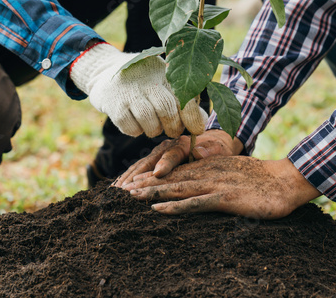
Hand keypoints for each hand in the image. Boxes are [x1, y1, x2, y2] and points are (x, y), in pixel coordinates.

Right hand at [70, 43, 207, 137]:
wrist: (105, 71)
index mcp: (164, 72)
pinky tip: (136, 123)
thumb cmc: (144, 81)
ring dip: (154, 130)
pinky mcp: (113, 105)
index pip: (183, 96)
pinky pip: (131, 128)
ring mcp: (128, 92)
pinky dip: (136, 131)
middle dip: (173, 126)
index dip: (192, 116)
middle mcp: (146, 80)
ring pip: (149, 121)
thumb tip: (202, 123)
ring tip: (153, 126)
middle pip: (166, 109)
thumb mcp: (163, 82)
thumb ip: (183, 99)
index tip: (197, 130)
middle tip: (173, 130)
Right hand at [113, 131, 243, 186]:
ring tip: (115, 192)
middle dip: (136, 176)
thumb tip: (202, 151)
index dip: (165, 164)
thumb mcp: (220, 149)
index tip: (158, 174)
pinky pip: (137, 171)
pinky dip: (127, 180)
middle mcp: (166, 148)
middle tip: (125, 190)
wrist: (213, 143)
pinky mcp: (152, 162)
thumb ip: (212, 151)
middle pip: (149, 162)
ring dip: (127, 179)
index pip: (172, 154)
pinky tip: (117, 190)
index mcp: (183, 144)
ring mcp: (157, 155)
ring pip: (139, 167)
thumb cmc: (218, 150)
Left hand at [120, 156, 320, 218]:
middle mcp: (205, 172)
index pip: (171, 170)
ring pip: (175, 188)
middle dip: (142, 183)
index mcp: (206, 165)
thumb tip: (193, 183)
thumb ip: (211, 175)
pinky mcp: (223, 198)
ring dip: (150, 193)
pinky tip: (157, 210)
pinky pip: (194, 203)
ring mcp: (213, 184)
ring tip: (128, 197)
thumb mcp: (230, 173)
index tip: (128, 181)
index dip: (149, 176)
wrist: (286, 181)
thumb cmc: (260, 180)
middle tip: (116, 190)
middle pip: (167, 178)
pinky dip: (174, 206)